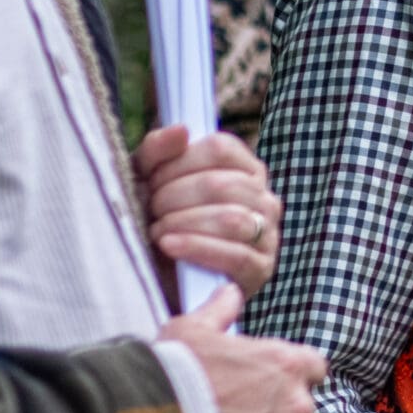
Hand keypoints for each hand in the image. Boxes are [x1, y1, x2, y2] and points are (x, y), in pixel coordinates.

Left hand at [137, 124, 280, 300]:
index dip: (180, 162)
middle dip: (174, 196)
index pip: (221, 148)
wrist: (158, 282)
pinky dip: (196, 247)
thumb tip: (182, 130)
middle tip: (150, 210)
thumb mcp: (145, 182)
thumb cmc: (155, 223)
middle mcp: (264, 198)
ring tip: (157, 231)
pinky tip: (169, 246)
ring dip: (184, 222)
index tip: (152, 179)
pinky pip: (236, 254)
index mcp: (245, 170)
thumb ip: (156, 152)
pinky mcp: (260, 269)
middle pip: (221, 184)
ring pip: (231, 218)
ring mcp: (267, 234)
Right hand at [161, 284, 326, 412]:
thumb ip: (220, 310)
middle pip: (304, 408)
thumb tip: (230, 292)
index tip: (272, 382)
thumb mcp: (193, 329)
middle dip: (282, 412)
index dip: (294, 374)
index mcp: (287, 363)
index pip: (314, 367)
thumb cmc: (175, 373)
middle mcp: (297, 404)